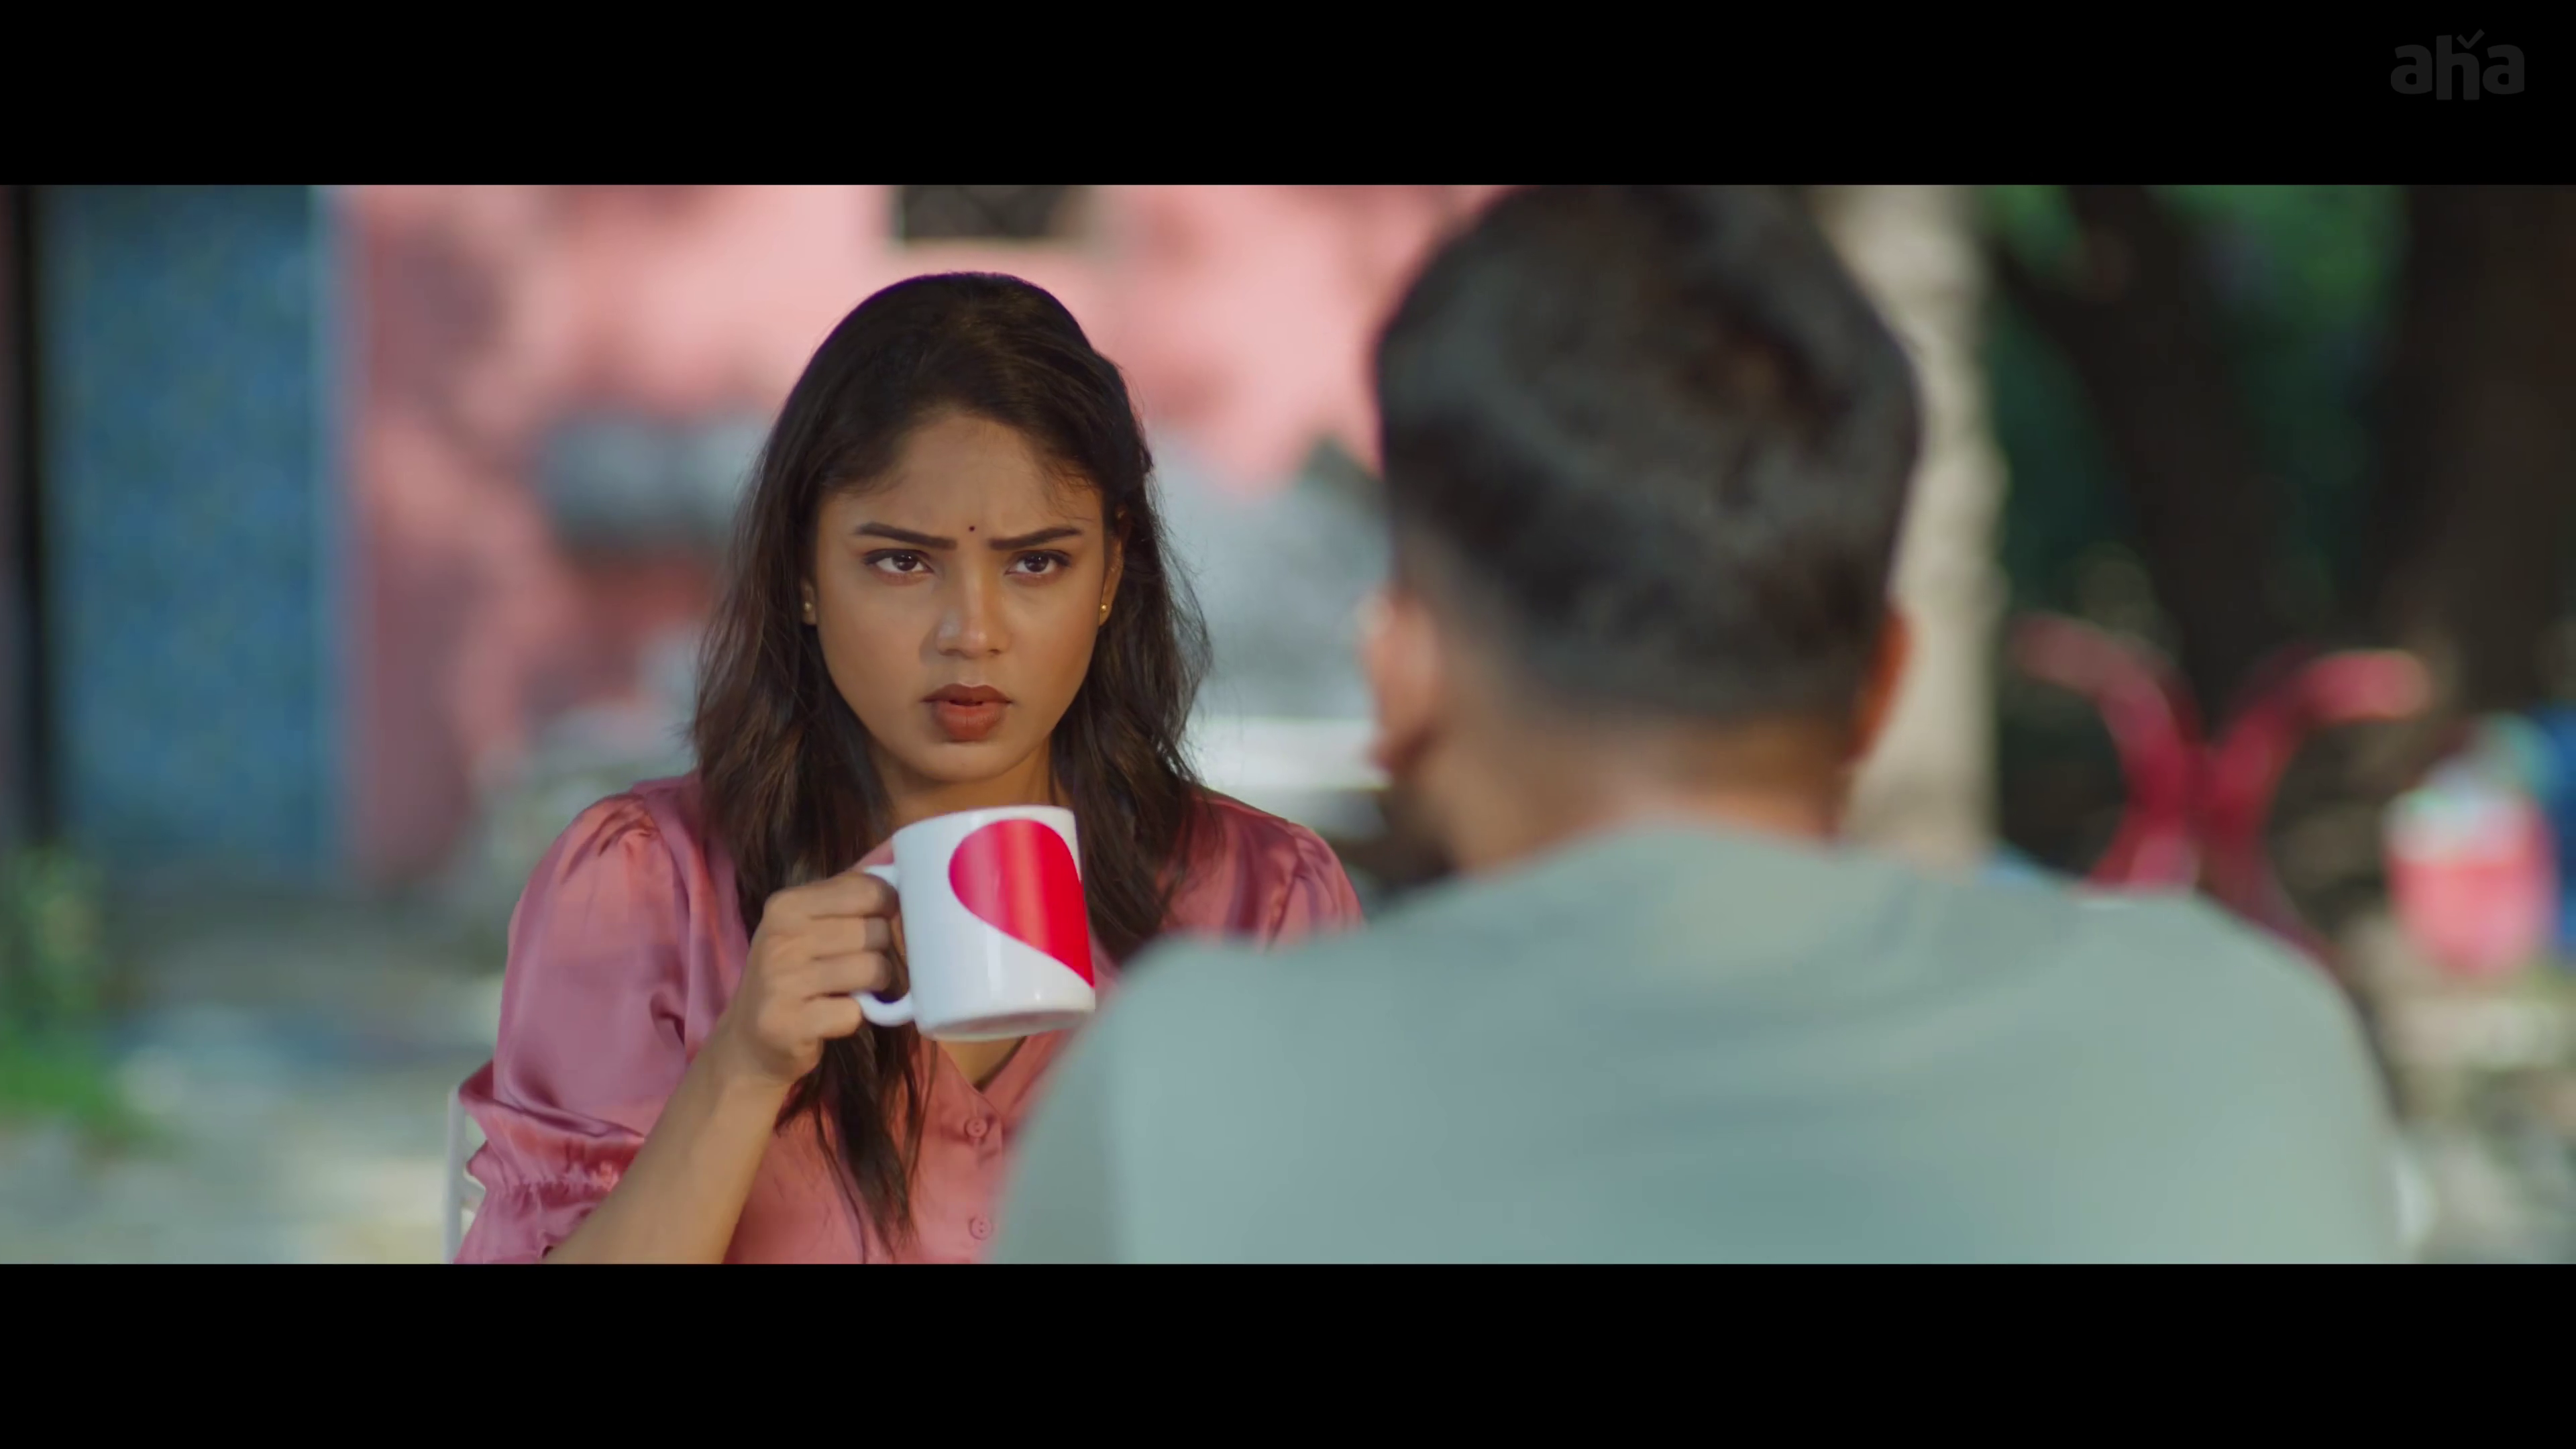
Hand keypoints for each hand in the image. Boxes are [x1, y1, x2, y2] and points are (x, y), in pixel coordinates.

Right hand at [710, 869, 900, 1091]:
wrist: (749, 1040)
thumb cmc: (792, 972)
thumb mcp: (811, 922)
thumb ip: (853, 886)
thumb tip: (898, 845)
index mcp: (787, 904)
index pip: (869, 889)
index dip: (888, 908)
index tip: (878, 922)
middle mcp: (780, 937)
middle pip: (877, 932)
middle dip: (881, 952)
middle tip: (858, 966)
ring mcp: (782, 981)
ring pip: (873, 970)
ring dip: (874, 986)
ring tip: (851, 989)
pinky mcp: (791, 1023)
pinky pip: (856, 1012)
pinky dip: (855, 1017)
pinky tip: (832, 1016)